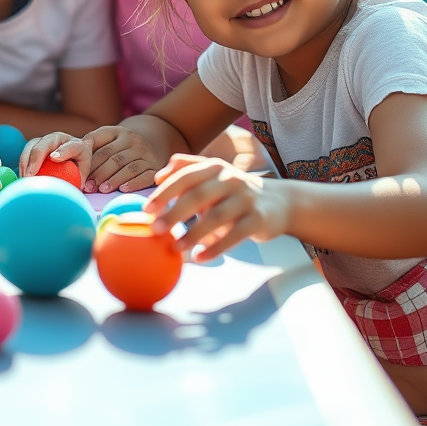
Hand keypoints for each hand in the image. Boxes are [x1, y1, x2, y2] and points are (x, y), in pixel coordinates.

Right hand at [18, 133, 88, 182]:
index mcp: (75, 143)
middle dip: (35, 159)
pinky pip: (25, 153)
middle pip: (44, 144)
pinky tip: (22, 175)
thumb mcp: (85, 168)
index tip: (53, 158)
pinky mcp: (34, 144)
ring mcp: (44, 140)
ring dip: (25, 162)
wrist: (74, 149)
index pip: (69, 147)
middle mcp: (57, 138)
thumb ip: (82, 176)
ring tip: (24, 178)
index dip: (62, 152)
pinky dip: (22, 164)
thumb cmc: (80, 161)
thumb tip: (78, 186)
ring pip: (31, 147)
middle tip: (30, 175)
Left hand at [86, 121, 169, 192]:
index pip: (103, 148)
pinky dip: (134, 183)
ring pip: (129, 168)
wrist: (155, 137)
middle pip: (115, 159)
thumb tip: (73, 156)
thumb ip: (93, 142)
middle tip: (89, 187)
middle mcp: (134, 142)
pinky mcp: (155, 167)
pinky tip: (123, 189)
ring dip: (114, 179)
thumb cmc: (122, 142)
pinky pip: (145, 176)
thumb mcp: (109, 135)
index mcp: (119, 132)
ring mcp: (146, 154)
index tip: (80, 175)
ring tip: (102, 189)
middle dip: (100, 174)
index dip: (91, 163)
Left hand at [144, 155, 289, 260]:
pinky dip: (215, 248)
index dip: (164, 193)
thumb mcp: (213, 173)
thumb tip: (157, 177)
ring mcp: (246, 198)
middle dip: (173, 213)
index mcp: (214, 167)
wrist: (280, 202)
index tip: (146, 210)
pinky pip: (234, 235)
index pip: (184, 176)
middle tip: (155, 230)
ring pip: (215, 217)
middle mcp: (230, 179)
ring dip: (193, 234)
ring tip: (175, 248)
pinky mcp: (258, 219)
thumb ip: (185, 169)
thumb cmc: (234, 190)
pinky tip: (199, 258)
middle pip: (197, 195)